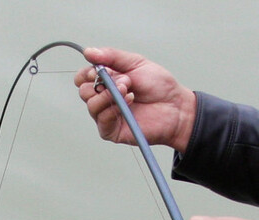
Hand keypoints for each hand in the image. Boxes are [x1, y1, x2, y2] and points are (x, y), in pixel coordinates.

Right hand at [74, 47, 197, 151]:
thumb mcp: (135, 62)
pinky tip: (129, 102)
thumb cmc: (159, 86)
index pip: (82, 78)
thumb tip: (88, 51)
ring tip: (128, 90)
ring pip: (91, 105)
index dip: (88, 73)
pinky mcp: (111, 130)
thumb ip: (112, 56)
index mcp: (106, 81)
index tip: (102, 69)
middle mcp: (103, 98)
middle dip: (102, 83)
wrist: (176, 106)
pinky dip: (113, 108)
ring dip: (109, 95)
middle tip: (124, 81)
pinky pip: (101, 119)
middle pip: (84, 91)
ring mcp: (105, 115)